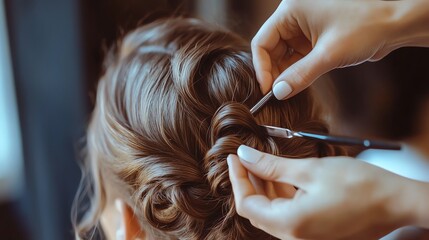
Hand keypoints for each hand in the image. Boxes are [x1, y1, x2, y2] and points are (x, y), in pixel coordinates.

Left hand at [227, 145, 428, 239]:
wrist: (396, 202)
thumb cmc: (360, 185)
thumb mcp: (309, 170)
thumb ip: (271, 166)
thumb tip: (245, 156)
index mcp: (290, 224)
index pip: (247, 204)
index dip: (238, 178)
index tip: (234, 156)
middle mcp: (295, 236)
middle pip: (258, 209)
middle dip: (249, 181)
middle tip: (246, 156)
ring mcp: (305, 235)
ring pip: (272, 210)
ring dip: (264, 186)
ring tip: (262, 161)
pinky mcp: (315, 230)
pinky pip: (288, 212)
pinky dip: (280, 193)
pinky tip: (281, 174)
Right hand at [252, 0, 428, 98]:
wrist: (398, 22)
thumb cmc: (366, 25)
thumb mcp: (329, 55)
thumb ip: (300, 75)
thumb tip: (278, 92)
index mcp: (292, 9)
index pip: (263, 41)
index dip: (262, 67)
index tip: (268, 88)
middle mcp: (296, 15)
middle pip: (272, 48)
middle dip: (274, 71)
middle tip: (279, 92)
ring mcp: (306, 26)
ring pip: (285, 53)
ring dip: (287, 72)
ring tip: (291, 89)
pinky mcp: (317, 36)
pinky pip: (299, 55)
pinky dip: (299, 69)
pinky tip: (300, 81)